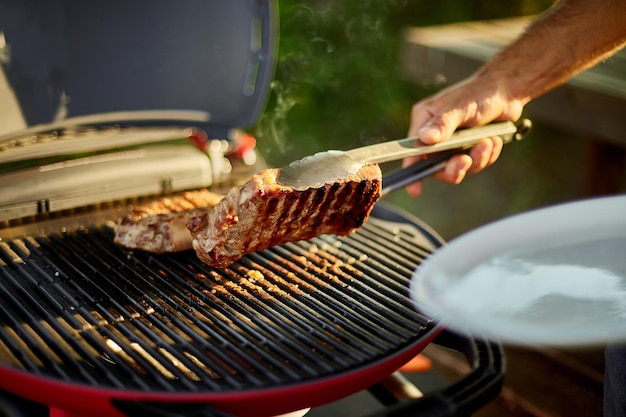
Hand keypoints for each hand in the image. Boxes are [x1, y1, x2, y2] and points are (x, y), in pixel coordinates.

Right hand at [403, 75, 524, 196]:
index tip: (415, 190)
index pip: (413, 151)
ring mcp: (452, 144)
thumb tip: (425, 138)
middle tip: (466, 160)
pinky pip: (474, 165)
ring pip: (458, 168)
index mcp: (425, 121)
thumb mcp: (461, 107)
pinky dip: (486, 156)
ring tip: (487, 142)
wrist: (507, 92)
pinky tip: (493, 140)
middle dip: (455, 167)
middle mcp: (435, 136)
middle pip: (436, 166)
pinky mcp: (468, 149)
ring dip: (476, 159)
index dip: (413, 171)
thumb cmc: (480, 93)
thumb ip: (443, 124)